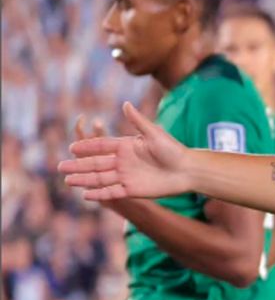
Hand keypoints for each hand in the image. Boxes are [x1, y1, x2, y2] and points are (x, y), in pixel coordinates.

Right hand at [60, 102, 190, 200]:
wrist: (188, 170)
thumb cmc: (174, 149)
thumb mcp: (155, 134)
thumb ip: (138, 121)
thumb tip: (126, 104)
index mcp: (127, 146)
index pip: (102, 146)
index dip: (87, 147)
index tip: (72, 147)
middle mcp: (124, 161)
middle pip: (96, 163)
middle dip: (78, 165)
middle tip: (60, 166)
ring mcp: (127, 176)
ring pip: (101, 178)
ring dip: (84, 180)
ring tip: (67, 181)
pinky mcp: (133, 190)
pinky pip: (113, 192)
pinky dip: (100, 194)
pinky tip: (86, 195)